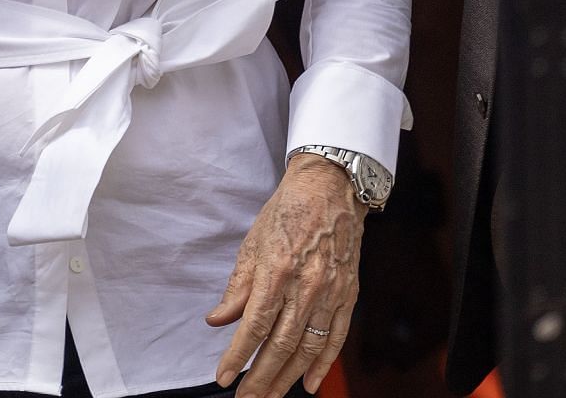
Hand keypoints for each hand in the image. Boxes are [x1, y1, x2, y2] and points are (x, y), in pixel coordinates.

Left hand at [207, 156, 367, 397]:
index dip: (237, 355)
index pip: (254, 325)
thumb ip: (238, 286)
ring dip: (287, 377)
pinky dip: (323, 363)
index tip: (224, 376)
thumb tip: (218, 320)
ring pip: (308, 346)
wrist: (331, 188)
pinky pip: (337, 336)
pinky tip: (309, 383)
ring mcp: (330, 291)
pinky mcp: (348, 293)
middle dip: (261, 377)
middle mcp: (306, 285)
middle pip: (281, 344)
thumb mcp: (253, 242)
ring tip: (271, 397)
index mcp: (277, 269)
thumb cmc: (288, 211)